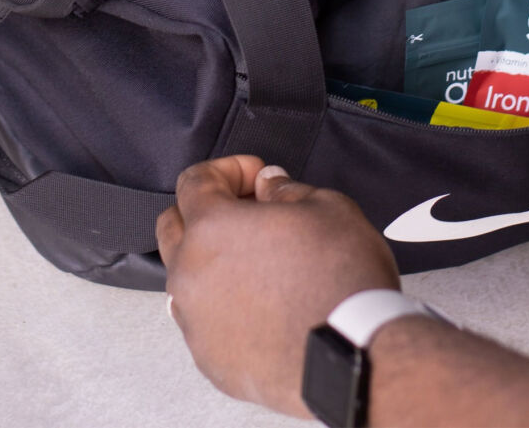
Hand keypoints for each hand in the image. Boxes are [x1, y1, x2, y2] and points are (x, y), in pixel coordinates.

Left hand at [155, 155, 399, 416]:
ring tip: (257, 261)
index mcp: (212, 227)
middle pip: (173, 226)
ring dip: (211, 259)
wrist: (355, 355)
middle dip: (206, 210)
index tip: (254, 176)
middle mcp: (190, 273)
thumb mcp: (328, 208)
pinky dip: (223, 305)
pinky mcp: (209, 358)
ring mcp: (195, 321)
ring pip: (184, 276)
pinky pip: (202, 320)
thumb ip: (286, 189)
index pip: (194, 181)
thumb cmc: (343, 281)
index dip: (228, 169)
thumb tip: (269, 185)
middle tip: (250, 212)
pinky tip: (261, 304)